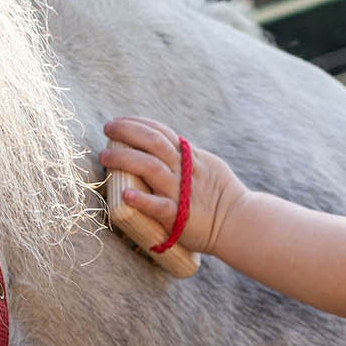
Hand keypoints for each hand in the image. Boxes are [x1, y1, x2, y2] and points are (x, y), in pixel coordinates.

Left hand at [100, 117, 246, 255]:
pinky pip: (158, 206)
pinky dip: (141, 199)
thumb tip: (170, 147)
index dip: (137, 123)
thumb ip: (189, 157)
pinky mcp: (179, 215)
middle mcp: (183, 170)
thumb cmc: (222, 197)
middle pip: (152, 142)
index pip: (160, 132)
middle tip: (107, 130)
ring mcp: (180, 192)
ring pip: (150, 167)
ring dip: (124, 159)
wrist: (239, 222)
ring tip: (105, 157)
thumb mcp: (208, 166)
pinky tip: (126, 195)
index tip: (117, 122)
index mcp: (190, 157)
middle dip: (126, 132)